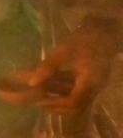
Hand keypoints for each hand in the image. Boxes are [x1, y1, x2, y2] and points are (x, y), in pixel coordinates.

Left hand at [0, 23, 118, 112]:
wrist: (105, 30)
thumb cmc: (85, 39)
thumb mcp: (63, 51)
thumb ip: (48, 67)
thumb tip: (31, 83)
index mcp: (90, 82)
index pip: (73, 102)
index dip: (54, 104)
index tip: (38, 100)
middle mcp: (95, 88)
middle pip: (75, 107)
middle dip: (55, 106)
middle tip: (37, 102)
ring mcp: (95, 85)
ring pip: (76, 101)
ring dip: (59, 101)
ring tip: (41, 96)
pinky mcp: (92, 81)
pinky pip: (78, 93)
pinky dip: (64, 93)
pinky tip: (50, 88)